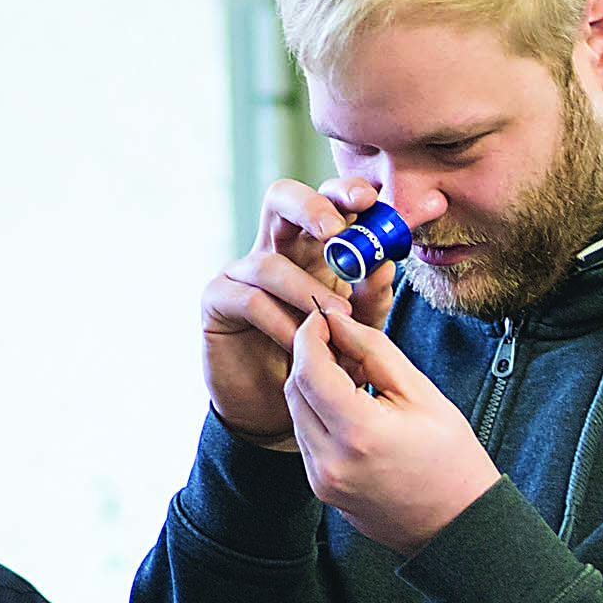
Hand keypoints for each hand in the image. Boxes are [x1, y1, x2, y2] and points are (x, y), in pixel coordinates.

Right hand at [201, 176, 398, 443]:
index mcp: (313, 249)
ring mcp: (242, 273)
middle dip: (311, 207)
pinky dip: (278, 320)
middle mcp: (275, 250)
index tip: (371, 200)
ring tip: (336, 314)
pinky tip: (297, 341)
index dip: (344, 191)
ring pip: (269, 261)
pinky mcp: (218, 300)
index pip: (325, 202)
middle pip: (282, 200)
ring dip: (305, 287)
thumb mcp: (356, 331)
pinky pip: (249, 299)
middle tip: (336, 229)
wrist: (276, 411)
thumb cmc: (321, 363)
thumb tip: (384, 265)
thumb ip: (371, 300)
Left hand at [286, 305, 501, 554]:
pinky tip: (346, 405)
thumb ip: (374, 352)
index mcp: (360, 433)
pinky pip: (305, 437)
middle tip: (335, 338)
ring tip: (347, 373)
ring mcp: (322, 479)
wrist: (457, 525)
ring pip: (295, 412)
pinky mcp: (321, 488)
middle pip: (295, 388)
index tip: (324, 317)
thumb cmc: (451, 462)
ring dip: (311, 384)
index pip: (310, 368)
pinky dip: (317, 412)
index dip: (312, 334)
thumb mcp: (421, 394)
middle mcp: (332, 460)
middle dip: (309, 355)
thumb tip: (340, 323)